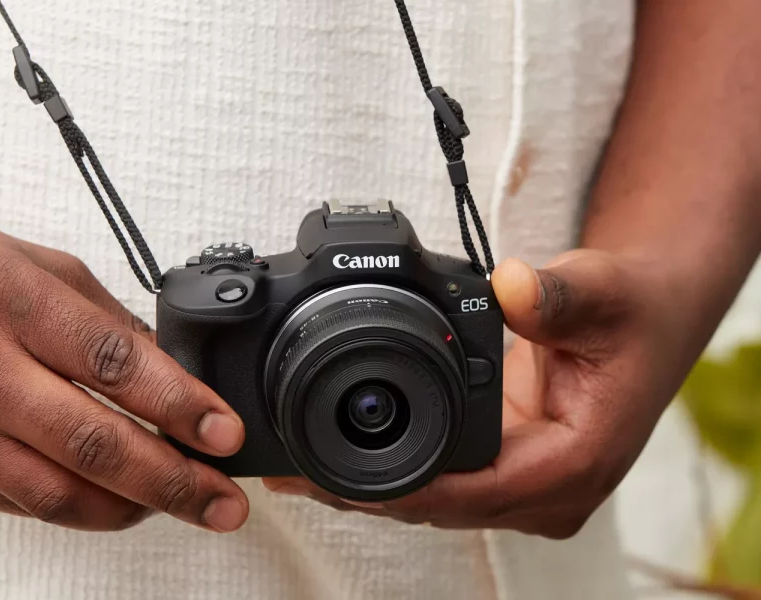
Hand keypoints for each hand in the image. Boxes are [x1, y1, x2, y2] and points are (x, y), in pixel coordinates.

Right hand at [0, 201, 247, 531]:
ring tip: (184, 506)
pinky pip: (19, 504)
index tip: (225, 432)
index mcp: (9, 302)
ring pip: (58, 495)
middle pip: (94, 444)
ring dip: (134, 508)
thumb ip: (101, 318)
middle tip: (225, 500)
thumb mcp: (29, 263)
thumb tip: (167, 370)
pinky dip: (80, 509)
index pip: (114, 365)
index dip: (182, 405)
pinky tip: (118, 502)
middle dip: (175, 480)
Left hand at [265, 249, 687, 537]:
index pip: (472, 493)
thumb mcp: (602, 292)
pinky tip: (341, 458)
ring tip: (297, 468)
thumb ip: (558, 295)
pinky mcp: (508, 470)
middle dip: (365, 493)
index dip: (398, 487)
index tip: (331, 474)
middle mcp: (549, 491)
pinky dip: (392, 471)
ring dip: (369, 489)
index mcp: (575, 464)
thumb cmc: (632, 312)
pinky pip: (441, 482)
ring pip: (435, 503)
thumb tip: (511, 287)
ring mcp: (526, 486)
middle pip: (441, 507)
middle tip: (290, 471)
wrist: (647, 318)